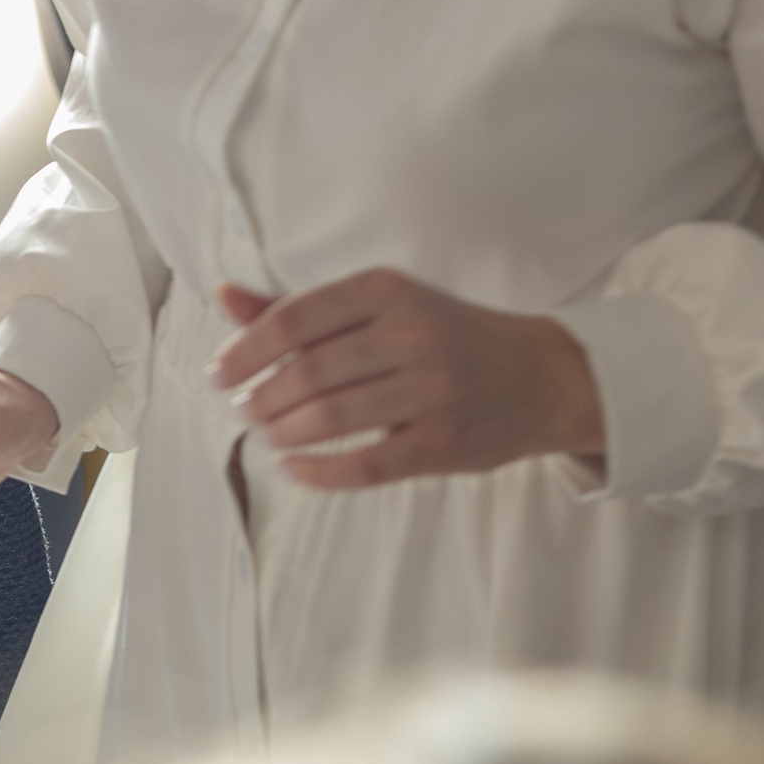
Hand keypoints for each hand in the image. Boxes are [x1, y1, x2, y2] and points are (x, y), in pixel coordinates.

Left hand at [209, 270, 603, 488]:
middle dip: (259, 396)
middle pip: (308, 371)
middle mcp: (412, 336)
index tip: (219, 372)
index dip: (245, 349)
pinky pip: (366, 465)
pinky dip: (319, 472)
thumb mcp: (381, 304)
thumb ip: (302, 308)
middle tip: (240, 409)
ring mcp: (432, 391)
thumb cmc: (445, 334)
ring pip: (331, 418)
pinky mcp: (445, 443)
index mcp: (388, 291)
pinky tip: (293, 468)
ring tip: (265, 434)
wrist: (544, 376)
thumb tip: (224, 296)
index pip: (295, 318)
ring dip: (282, 431)